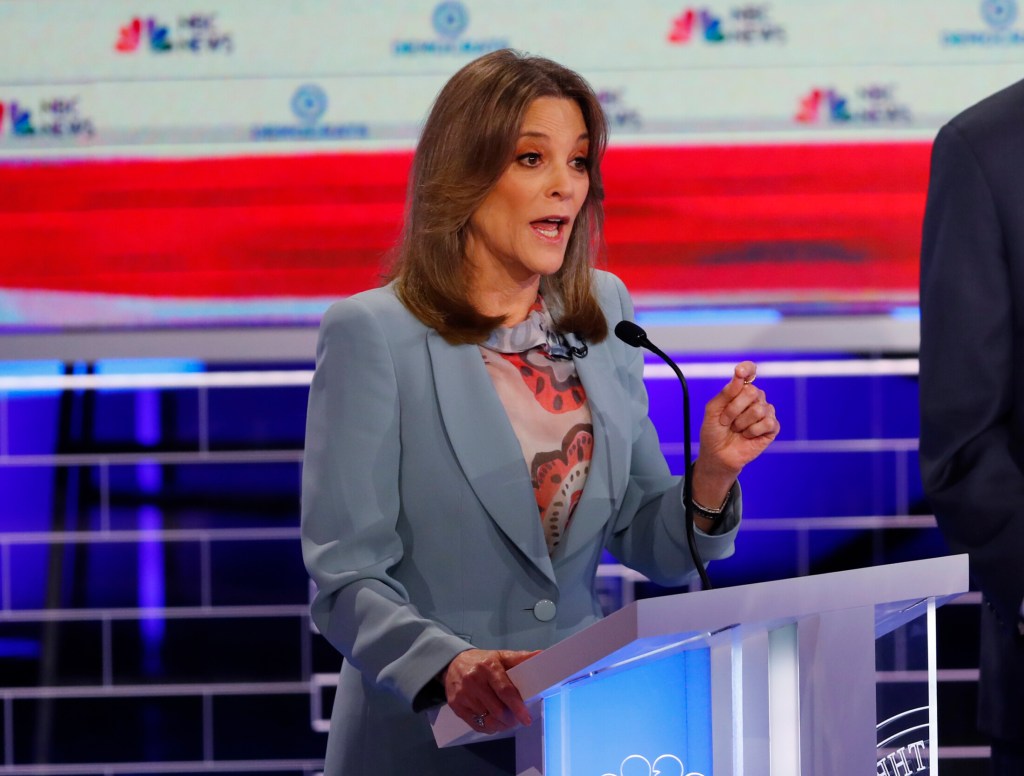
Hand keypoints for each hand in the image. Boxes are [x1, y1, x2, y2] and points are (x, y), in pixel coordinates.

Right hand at [442, 648, 539, 733]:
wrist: (453, 663)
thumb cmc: (481, 662)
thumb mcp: (500, 656)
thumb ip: (520, 658)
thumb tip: (540, 655)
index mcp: (488, 667)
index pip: (505, 691)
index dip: (517, 707)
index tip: (526, 718)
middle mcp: (474, 681)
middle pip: (497, 709)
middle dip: (511, 718)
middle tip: (517, 718)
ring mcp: (463, 695)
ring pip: (487, 720)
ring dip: (501, 724)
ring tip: (506, 720)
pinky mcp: (456, 706)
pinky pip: (476, 725)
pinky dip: (489, 727)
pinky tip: (493, 721)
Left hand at [693, 362, 778, 504]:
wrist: (718, 454)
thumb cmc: (714, 431)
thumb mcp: (713, 410)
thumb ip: (725, 393)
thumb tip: (739, 377)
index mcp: (740, 389)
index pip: (749, 371)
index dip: (747, 368)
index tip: (739, 372)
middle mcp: (755, 397)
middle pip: (751, 392)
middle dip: (734, 409)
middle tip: (725, 421)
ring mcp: (765, 411)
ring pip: (758, 409)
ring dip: (741, 423)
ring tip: (736, 429)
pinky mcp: (772, 427)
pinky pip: (767, 422)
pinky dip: (752, 431)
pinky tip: (747, 435)